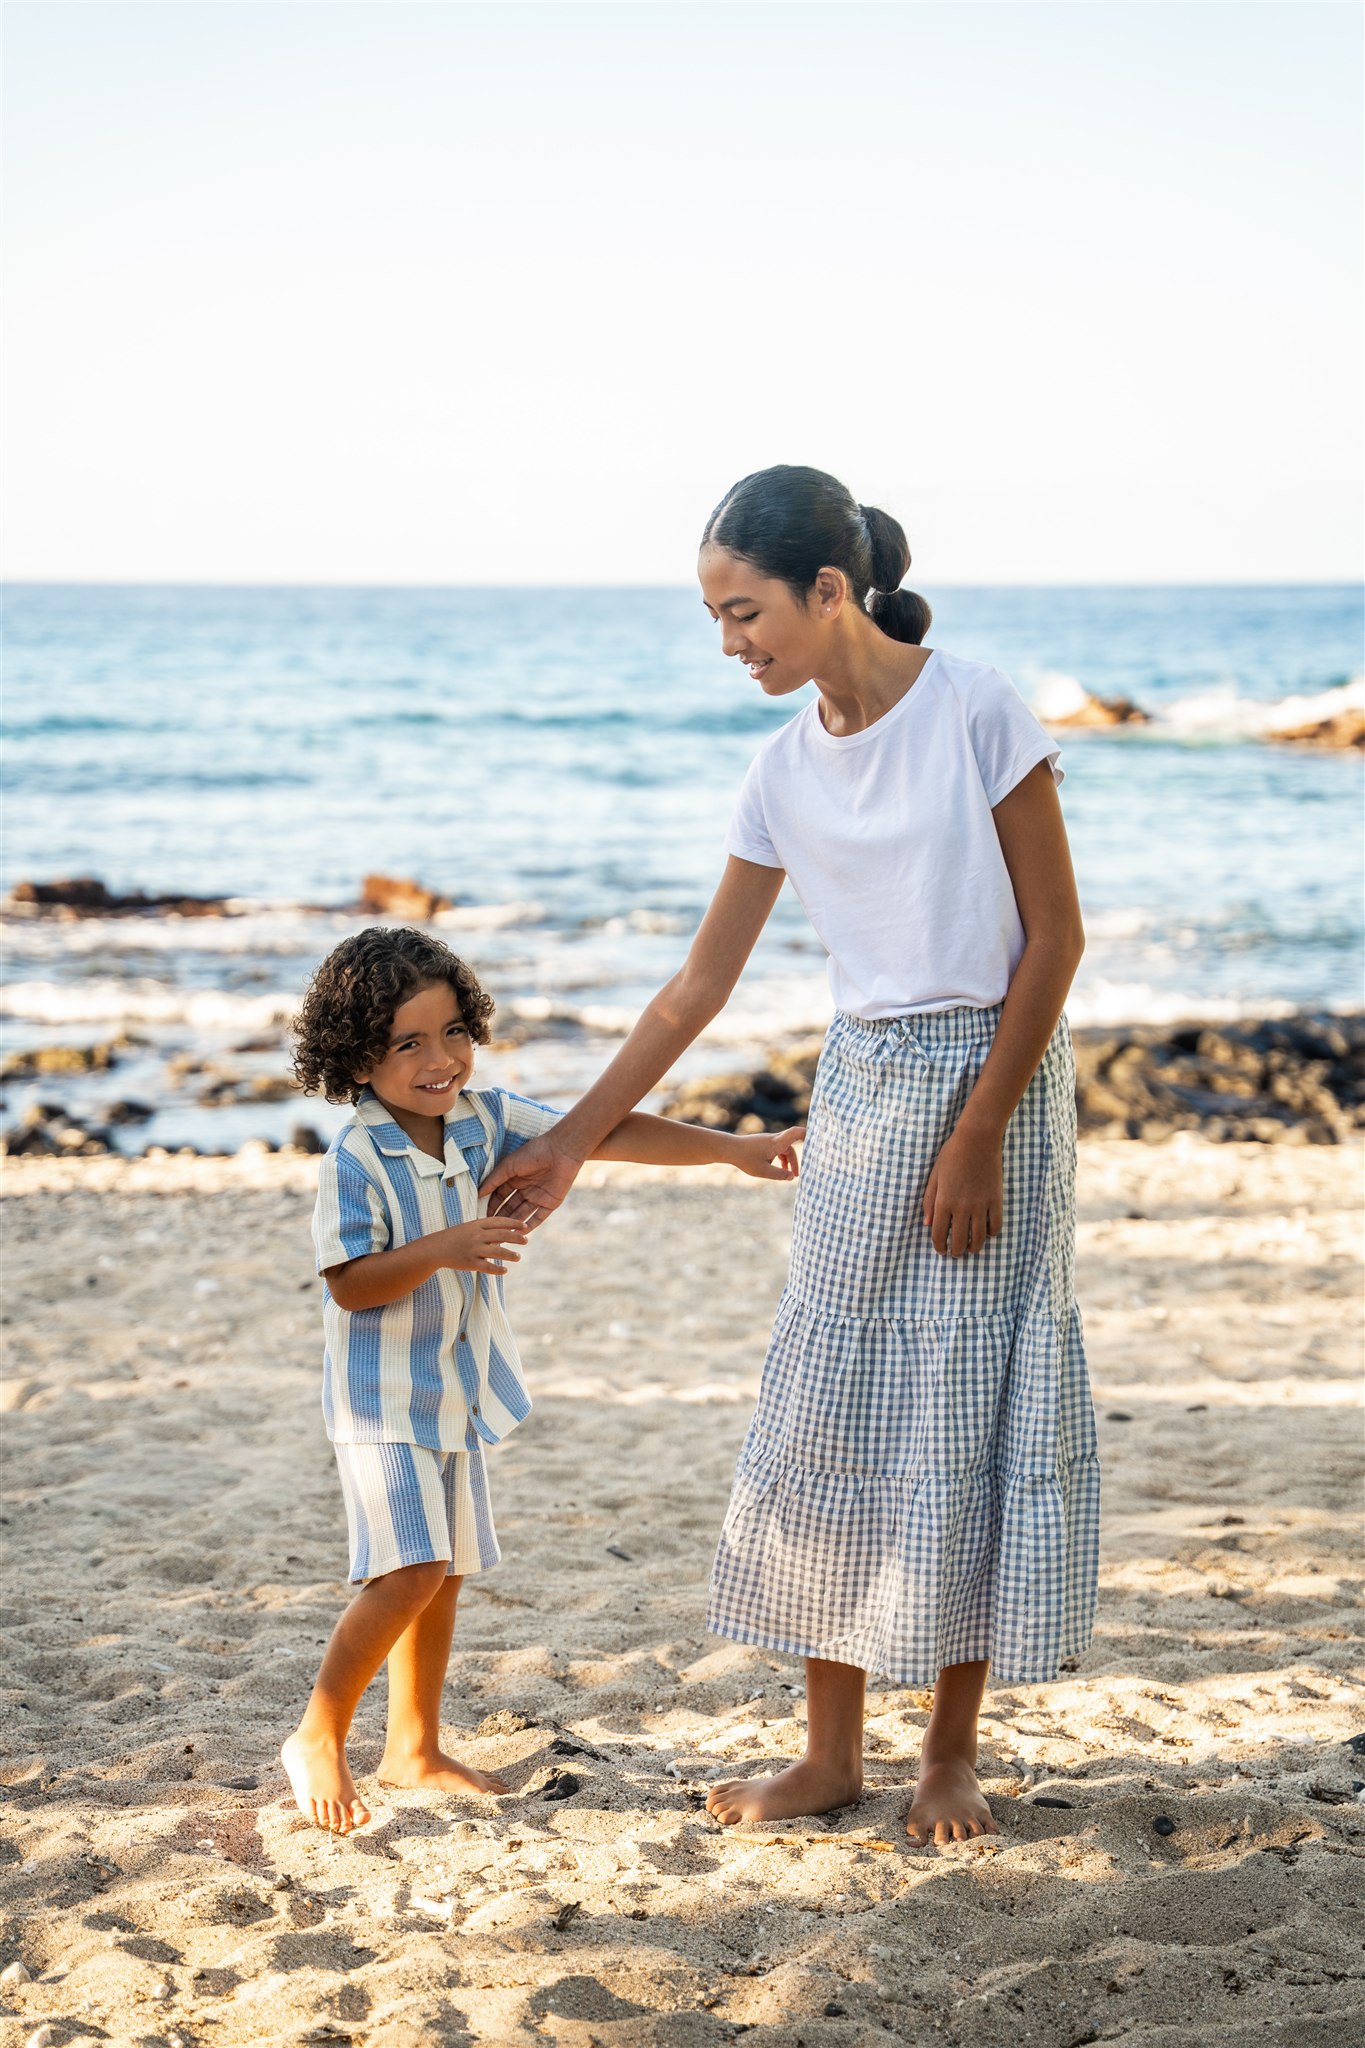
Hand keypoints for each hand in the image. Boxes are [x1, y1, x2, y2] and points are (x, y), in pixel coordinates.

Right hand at [444, 1217, 529, 1274]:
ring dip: (510, 1255)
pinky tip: (505, 1270)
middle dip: (516, 1238)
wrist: (436, 1248)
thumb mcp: (470, 1228)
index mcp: (477, 1224)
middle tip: (526, 1241)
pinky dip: (497, 1269)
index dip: (514, 1224)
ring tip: (518, 1257)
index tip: (525, 1226)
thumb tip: (507, 1233)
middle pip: (501, 1235)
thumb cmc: (456, 1237)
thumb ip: (487, 1229)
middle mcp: (477, 1235)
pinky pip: (487, 1267)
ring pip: (497, 1251)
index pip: (499, 1222)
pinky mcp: (470, 1263)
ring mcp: (474, 1249)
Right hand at [479, 1132, 582, 1228]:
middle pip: (509, 1207)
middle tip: (488, 1231)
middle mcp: (525, 1189)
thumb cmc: (533, 1153)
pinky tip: (518, 1234)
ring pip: (522, 1214)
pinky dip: (529, 1226)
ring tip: (500, 1235)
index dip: (491, 1206)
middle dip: (500, 1218)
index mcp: (515, 1178)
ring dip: (512, 1224)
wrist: (561, 1151)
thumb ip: (494, 1180)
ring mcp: (538, 1197)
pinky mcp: (550, 1203)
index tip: (480, 1217)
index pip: (499, 1196)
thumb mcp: (509, 1166)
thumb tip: (478, 1193)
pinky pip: (538, 1218)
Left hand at [730, 1124, 804, 1180]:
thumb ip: (779, 1175)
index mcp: (777, 1143)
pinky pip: (778, 1150)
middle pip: (791, 1148)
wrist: (729, 1149)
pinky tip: (777, 1169)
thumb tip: (792, 1177)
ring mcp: (769, 1141)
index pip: (796, 1133)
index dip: (808, 1134)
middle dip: (795, 1162)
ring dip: (787, 1161)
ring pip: (784, 1149)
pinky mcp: (764, 1144)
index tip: (817, 1138)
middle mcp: (775, 1139)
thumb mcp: (763, 1171)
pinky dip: (780, 1159)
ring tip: (787, 1175)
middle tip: (796, 1175)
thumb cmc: (745, 1159)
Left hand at [922, 1124, 1003, 1257]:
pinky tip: (986, 1233)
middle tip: (955, 1253)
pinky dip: (991, 1233)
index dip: (939, 1246)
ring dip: (973, 1247)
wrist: (977, 1140)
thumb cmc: (952, 1154)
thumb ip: (930, 1200)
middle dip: (956, 1251)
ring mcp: (980, 1205)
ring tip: (971, 1248)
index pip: (939, 1234)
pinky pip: (995, 1225)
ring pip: (978, 1238)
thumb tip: (928, 1223)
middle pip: (959, 1241)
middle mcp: (962, 1207)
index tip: (941, 1250)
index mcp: (944, 1201)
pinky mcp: (995, 1200)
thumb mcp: (935, 1176)